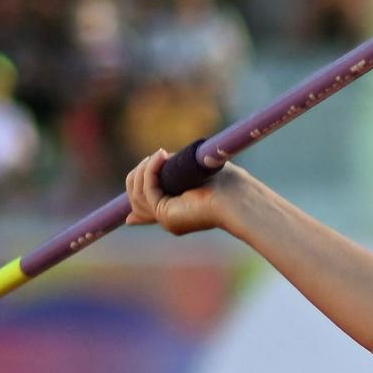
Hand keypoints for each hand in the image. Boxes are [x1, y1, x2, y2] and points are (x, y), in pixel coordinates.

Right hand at [125, 149, 248, 234]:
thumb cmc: (227, 182)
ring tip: (160, 154)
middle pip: (136, 199)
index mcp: (179, 211)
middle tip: (153, 157)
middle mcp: (170, 218)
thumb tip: (157, 156)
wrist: (238, 198)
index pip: (146, 206)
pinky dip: (150, 171)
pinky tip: (162, 156)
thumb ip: (175, 169)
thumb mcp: (193, 172)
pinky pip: (147, 190)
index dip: (136, 190)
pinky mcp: (164, 214)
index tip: (134, 173)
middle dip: (137, 175)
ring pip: (137, 194)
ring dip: (144, 170)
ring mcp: (166, 219)